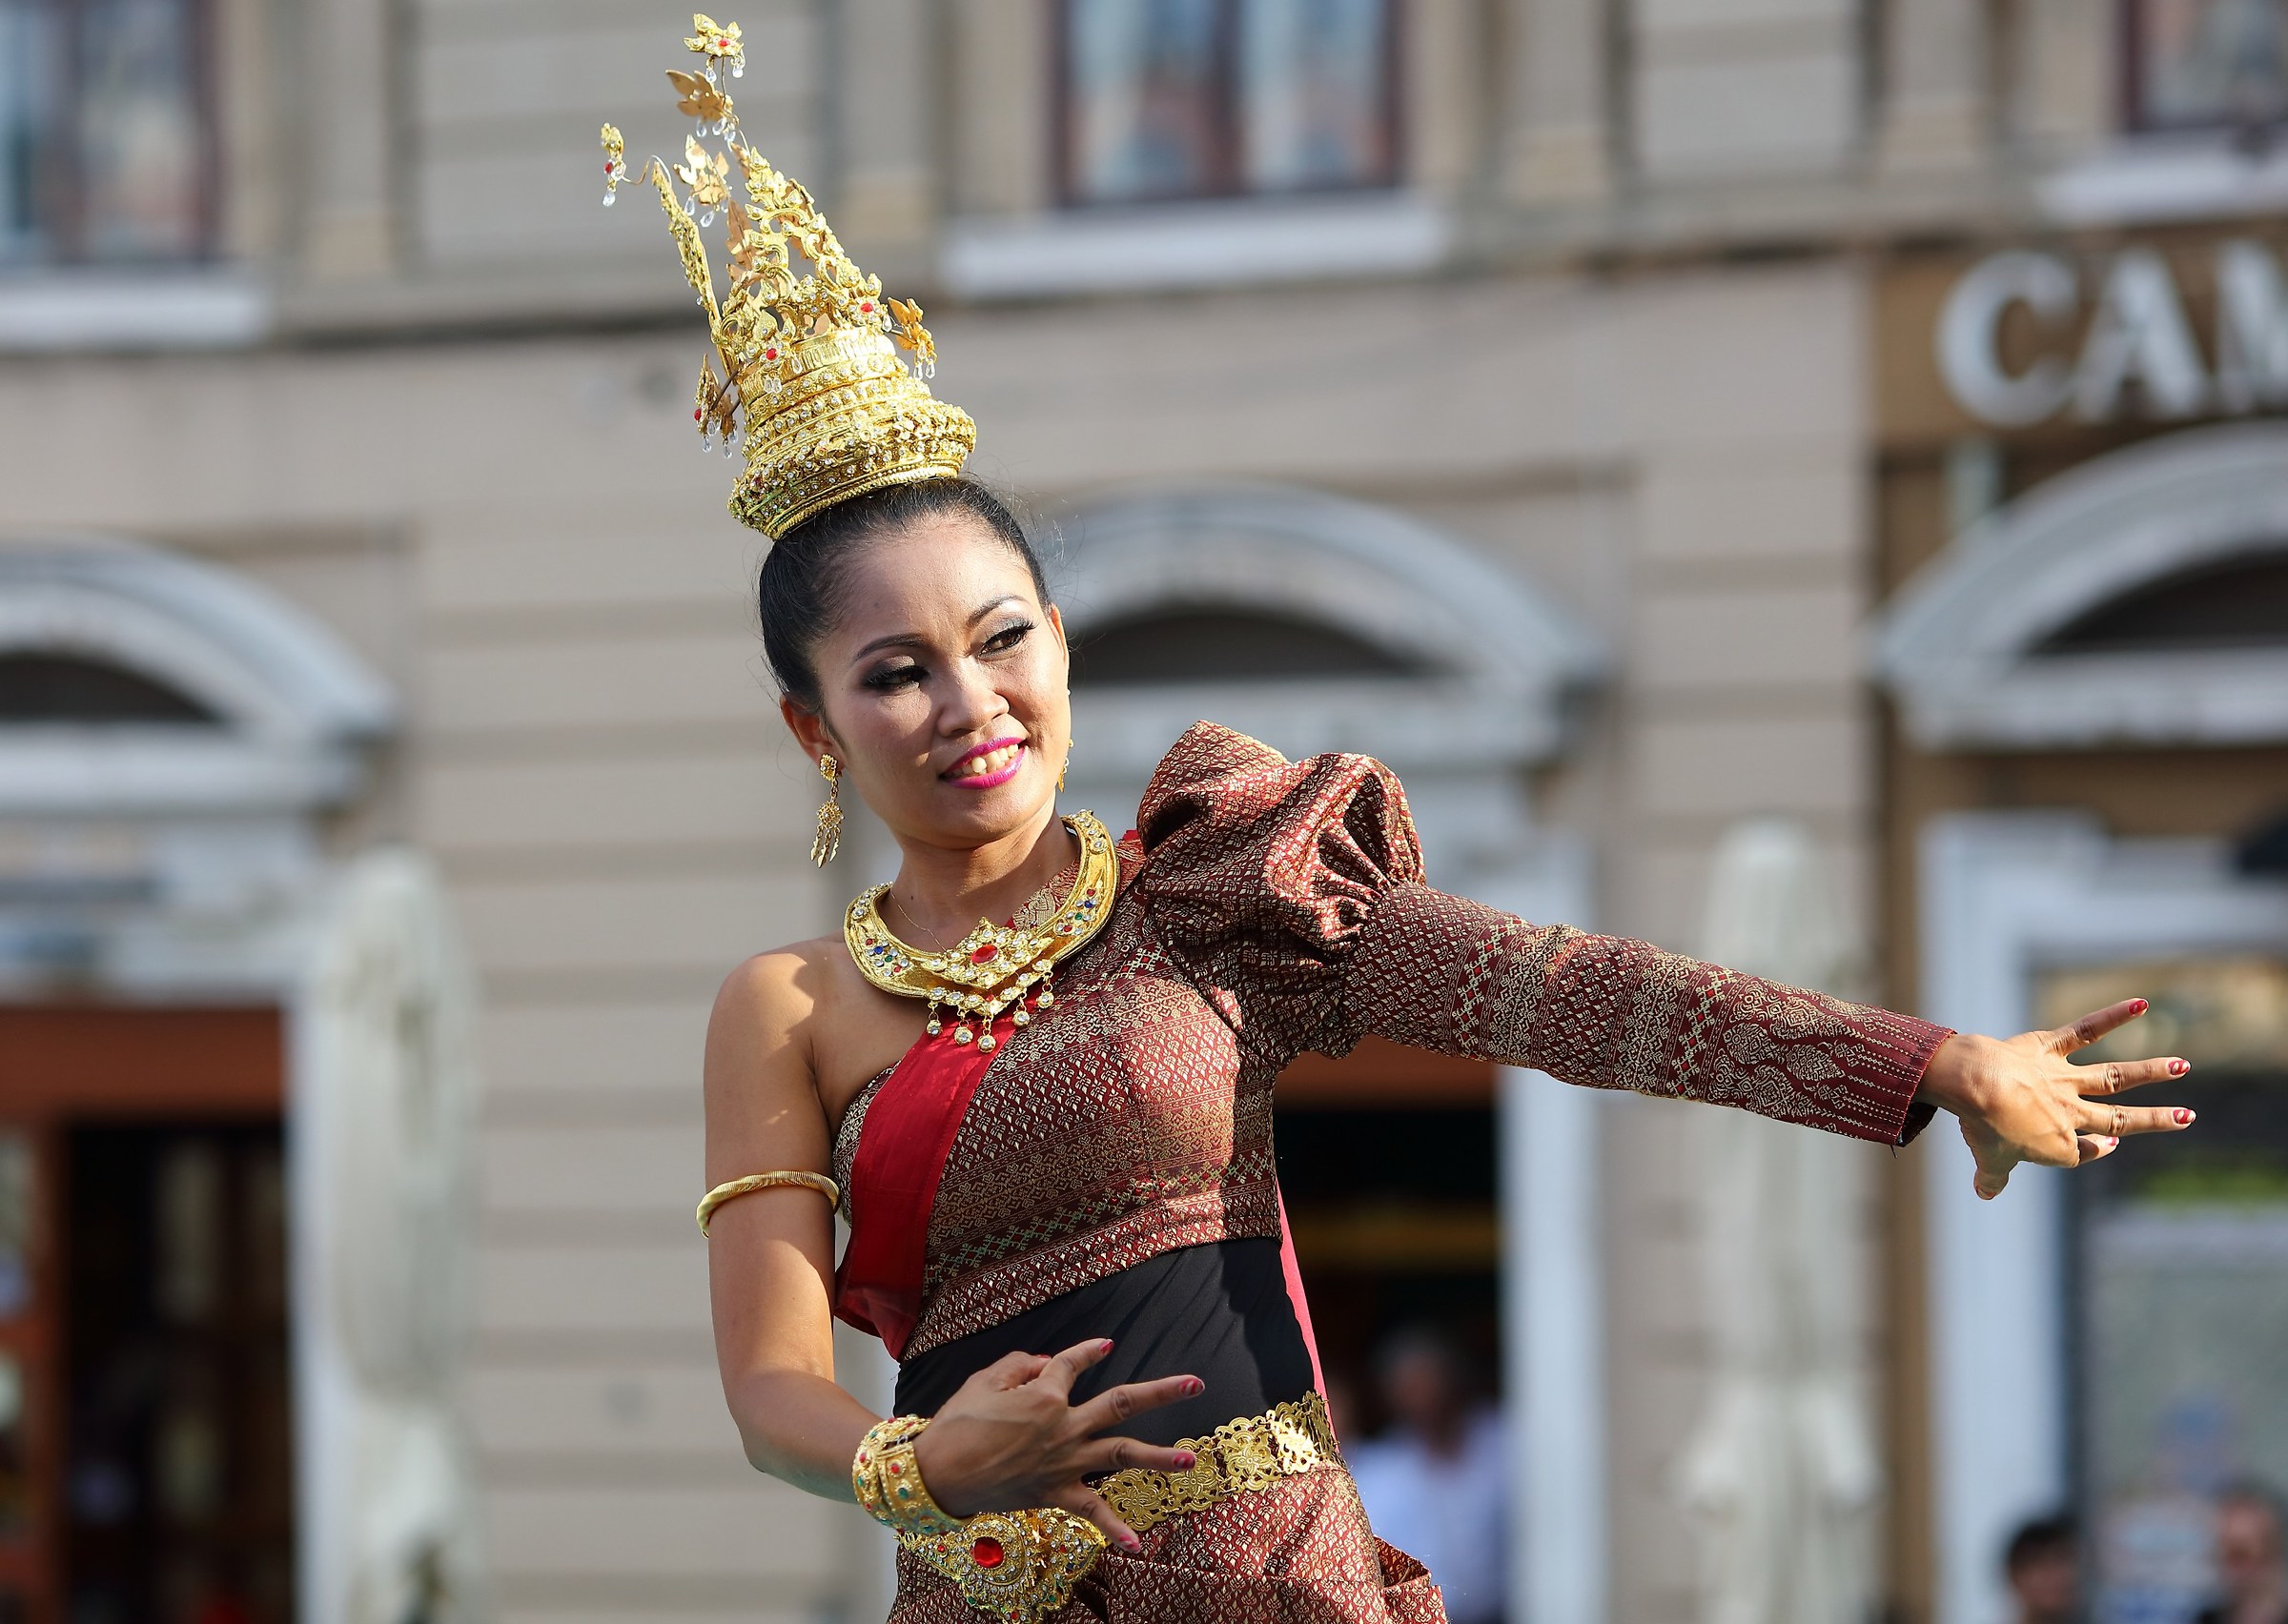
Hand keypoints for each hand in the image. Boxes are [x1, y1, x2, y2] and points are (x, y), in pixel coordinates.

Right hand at [908, 1339, 1202, 1550]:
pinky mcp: (1055, 1493)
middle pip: (1122, 1402)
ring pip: (1121, 1455)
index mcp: (1045, 1393)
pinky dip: (1114, 1528)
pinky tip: (1137, 1545)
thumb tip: (1045, 1364)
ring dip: (1158, 1458)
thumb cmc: (956, 1424)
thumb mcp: (983, 1381)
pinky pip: (1091, 1512)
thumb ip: (1017, 1365)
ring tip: (1190, 1460)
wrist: (938, 1472)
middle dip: (1162, 1392)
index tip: (1106, 1346)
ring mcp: (1064, 1461)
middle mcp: (1064, 1424)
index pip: (1073, 1363)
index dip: (1089, 1352)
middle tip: (1196, 1383)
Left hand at [1917, 998, 2193, 1199]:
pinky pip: (2085, 1030)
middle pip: (2118, 1120)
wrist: (1975, 1085)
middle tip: (2188, 1117)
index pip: (2084, 1150)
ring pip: (2116, 1077)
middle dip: (2155, 1119)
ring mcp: (2062, 1080)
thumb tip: (1985, 1194)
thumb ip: (1992, 1178)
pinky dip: (2114, 1016)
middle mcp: (2069, 1113)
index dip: (2097, 1149)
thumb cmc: (1982, 1126)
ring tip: (2182, 1065)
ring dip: (2151, 1071)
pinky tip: (2141, 1005)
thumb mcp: (1989, 1160)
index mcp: (2057, 1146)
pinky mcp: (2049, 1048)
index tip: (2110, 1143)